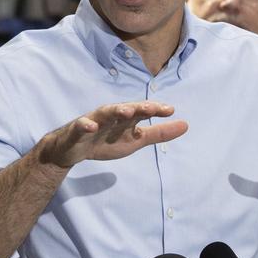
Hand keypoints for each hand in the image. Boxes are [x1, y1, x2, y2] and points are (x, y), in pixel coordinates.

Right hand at [38, 101, 187, 168]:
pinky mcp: (77, 131)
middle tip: (150, 108)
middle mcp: (111, 116)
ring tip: (126, 111)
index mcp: (125, 119)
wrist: (72, 150)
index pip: (142, 112)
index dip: (155, 110)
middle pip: (125, 109)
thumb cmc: (105, 141)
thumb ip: (159, 133)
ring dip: (115, 111)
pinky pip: (81, 126)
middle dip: (137, 107)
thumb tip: (185, 125)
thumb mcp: (135, 140)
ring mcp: (93, 121)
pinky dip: (86, 125)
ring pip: (105, 114)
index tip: (170, 110)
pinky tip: (91, 126)